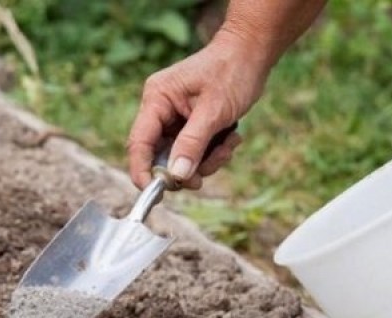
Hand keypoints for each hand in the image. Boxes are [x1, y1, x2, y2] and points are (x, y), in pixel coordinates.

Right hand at [126, 31, 271, 189]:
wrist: (252, 52)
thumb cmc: (233, 72)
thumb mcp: (214, 111)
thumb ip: (192, 144)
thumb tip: (176, 176)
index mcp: (157, 99)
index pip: (139, 142)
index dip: (141, 170)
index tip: (152, 192)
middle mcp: (159, 109)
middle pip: (158, 155)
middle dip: (183, 169)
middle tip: (203, 176)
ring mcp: (173, 118)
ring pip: (178, 157)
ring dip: (204, 161)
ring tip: (227, 146)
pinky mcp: (187, 124)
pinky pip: (192, 151)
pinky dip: (211, 153)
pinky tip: (229, 139)